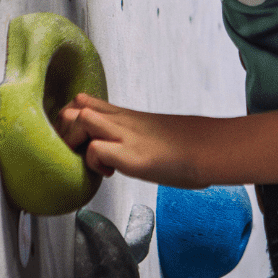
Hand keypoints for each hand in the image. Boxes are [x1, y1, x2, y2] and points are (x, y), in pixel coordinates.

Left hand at [56, 93, 200, 186]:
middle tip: (76, 155)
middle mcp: (124, 122)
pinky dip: (93, 163)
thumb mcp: (156, 132)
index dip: (73, 119)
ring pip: (83, 121)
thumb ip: (139, 135)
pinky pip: (96, 151)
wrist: (212, 148)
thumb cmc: (190, 146)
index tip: (77, 140)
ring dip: (76, 142)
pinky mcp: (134, 157)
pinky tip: (109, 173)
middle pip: (76, 110)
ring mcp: (128, 137)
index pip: (88, 104)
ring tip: (89, 161)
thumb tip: (134, 148)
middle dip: (65, 131)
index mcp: (129, 117)